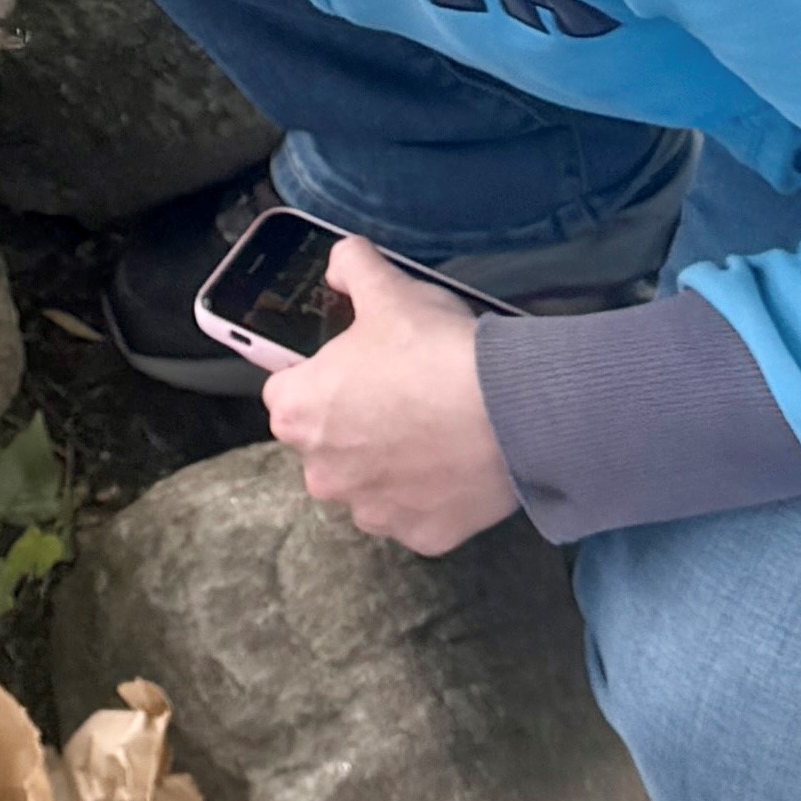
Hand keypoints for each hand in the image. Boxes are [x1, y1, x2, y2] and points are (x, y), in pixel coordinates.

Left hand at [258, 240, 518, 552]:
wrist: (512, 409)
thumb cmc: (436, 350)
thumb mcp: (388, 289)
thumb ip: (350, 266)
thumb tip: (339, 264)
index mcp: (297, 412)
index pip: (288, 392)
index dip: (322, 375)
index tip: (358, 367)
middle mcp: (321, 473)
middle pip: (329, 444)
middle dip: (358, 424)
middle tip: (404, 395)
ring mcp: (372, 511)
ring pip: (371, 484)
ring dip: (392, 464)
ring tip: (436, 429)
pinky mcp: (420, 537)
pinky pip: (418, 514)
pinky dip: (433, 495)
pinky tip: (458, 464)